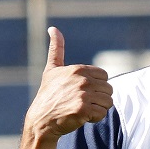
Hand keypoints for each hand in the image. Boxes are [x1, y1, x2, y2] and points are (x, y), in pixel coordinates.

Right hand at [22, 27, 112, 142]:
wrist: (41, 120)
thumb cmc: (48, 95)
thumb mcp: (51, 70)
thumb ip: (56, 49)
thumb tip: (53, 28)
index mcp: (78, 69)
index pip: (104, 76)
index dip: (96, 86)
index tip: (82, 92)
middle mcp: (81, 80)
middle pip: (108, 89)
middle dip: (99, 98)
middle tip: (82, 103)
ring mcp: (83, 94)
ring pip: (108, 102)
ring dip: (98, 109)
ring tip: (82, 110)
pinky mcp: (83, 109)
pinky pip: (102, 113)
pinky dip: (95, 118)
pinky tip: (82, 117)